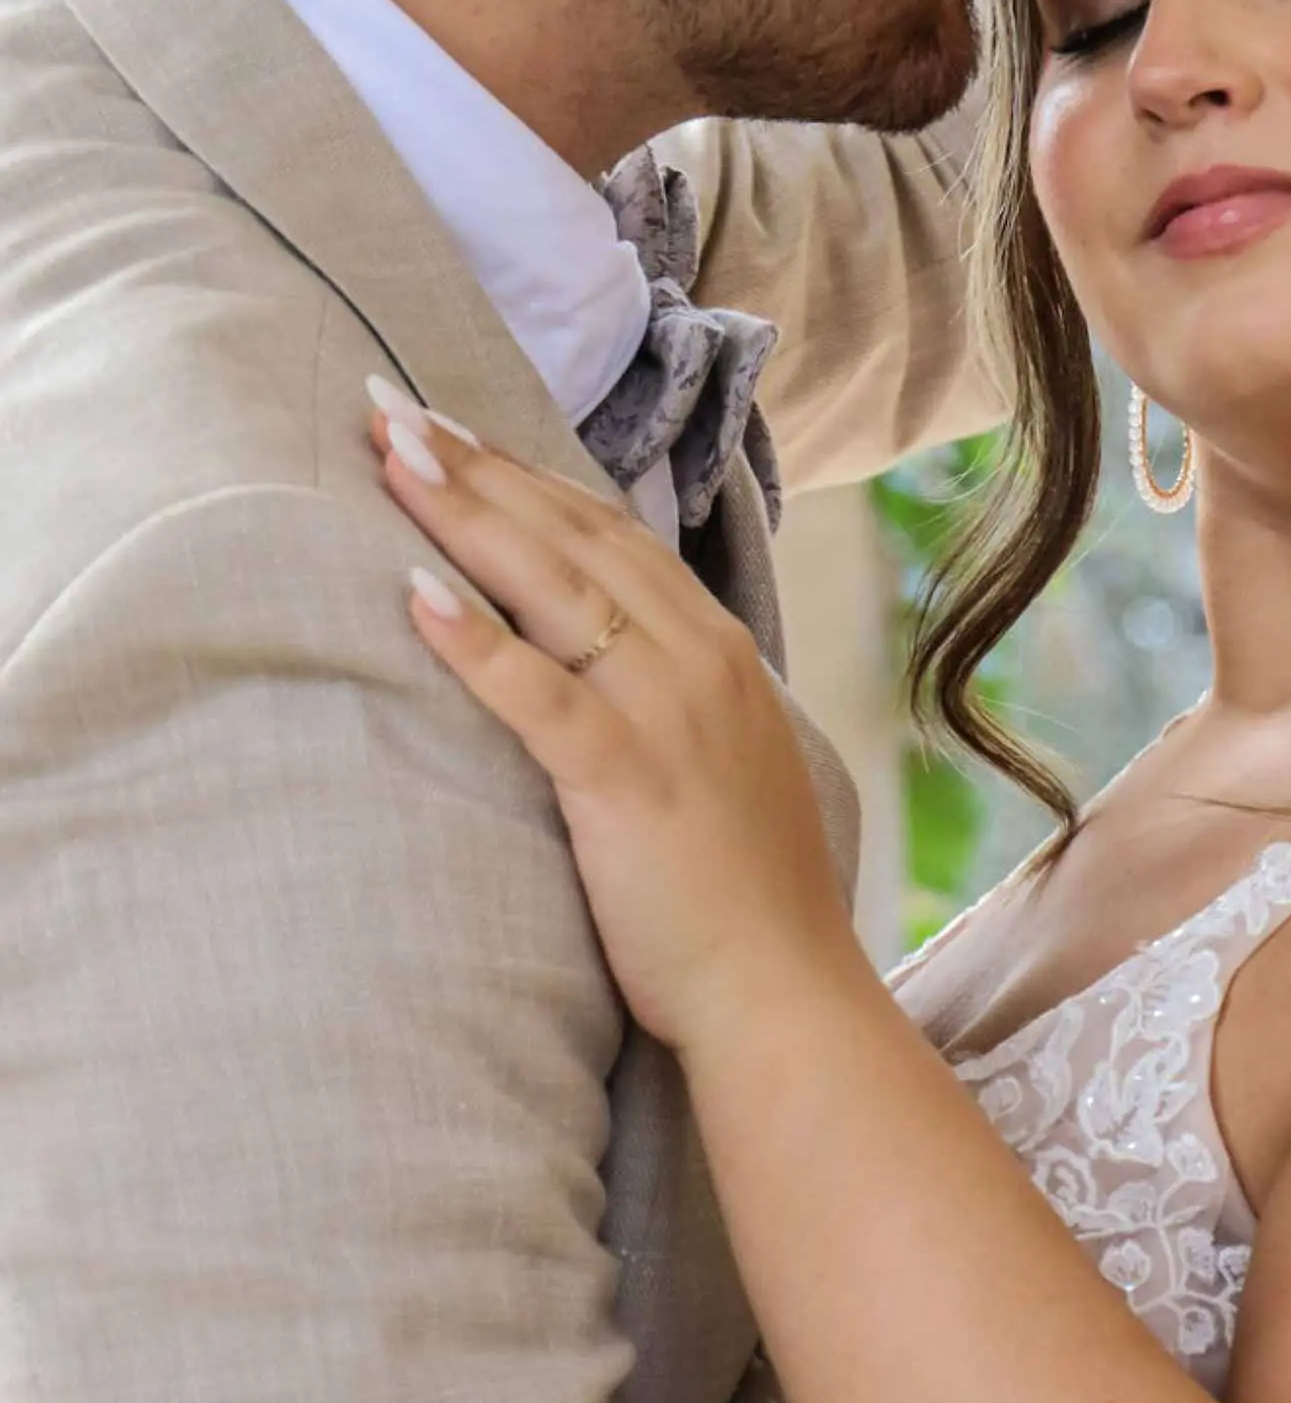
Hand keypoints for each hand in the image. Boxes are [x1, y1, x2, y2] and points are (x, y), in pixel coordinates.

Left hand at [370, 401, 860, 1050]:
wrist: (782, 992)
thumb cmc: (742, 896)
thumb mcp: (722, 763)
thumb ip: (672, 699)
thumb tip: (605, 663)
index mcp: (720, 652)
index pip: (611, 535)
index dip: (528, 478)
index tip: (456, 433)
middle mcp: (698, 661)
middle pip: (573, 539)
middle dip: (481, 468)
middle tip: (394, 410)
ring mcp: (666, 715)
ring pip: (554, 588)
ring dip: (467, 516)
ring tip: (394, 459)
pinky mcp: (625, 779)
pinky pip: (538, 694)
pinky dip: (474, 641)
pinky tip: (412, 595)